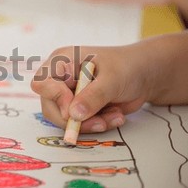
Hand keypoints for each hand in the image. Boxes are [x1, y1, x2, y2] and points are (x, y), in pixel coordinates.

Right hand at [31, 45, 153, 132]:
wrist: (145, 75)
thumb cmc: (127, 66)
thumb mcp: (112, 79)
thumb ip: (93, 96)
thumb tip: (73, 115)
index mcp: (61, 62)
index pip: (42, 83)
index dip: (55, 98)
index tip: (74, 110)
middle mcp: (60, 79)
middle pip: (50, 107)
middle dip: (75, 119)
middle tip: (100, 123)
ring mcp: (68, 95)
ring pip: (65, 120)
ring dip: (90, 124)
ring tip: (115, 116)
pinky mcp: (78, 109)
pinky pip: (79, 125)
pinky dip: (97, 125)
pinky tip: (116, 116)